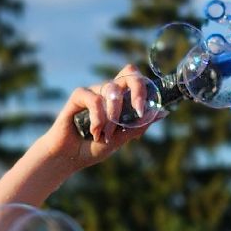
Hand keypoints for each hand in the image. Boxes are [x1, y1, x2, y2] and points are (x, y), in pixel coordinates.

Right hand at [38, 65, 158, 168]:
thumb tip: (162, 113)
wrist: (68, 157)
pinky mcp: (78, 95)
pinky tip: (94, 132)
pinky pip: (95, 99)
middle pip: (129, 73)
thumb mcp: (120, 139)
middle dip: (138, 89)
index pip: (136, 79)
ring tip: (104, 135)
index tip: (148, 108)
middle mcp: (108, 92)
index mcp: (120, 99)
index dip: (146, 86)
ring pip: (112, 91)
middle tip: (140, 109)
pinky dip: (98, 118)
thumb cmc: (92, 147)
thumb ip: (138, 126)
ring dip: (112, 117)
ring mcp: (93, 91)